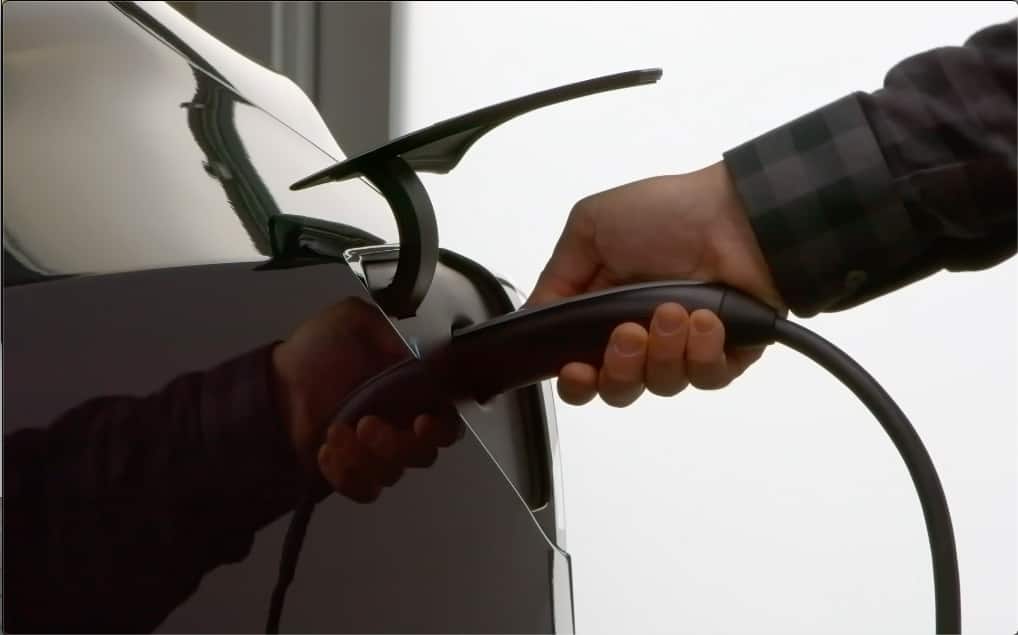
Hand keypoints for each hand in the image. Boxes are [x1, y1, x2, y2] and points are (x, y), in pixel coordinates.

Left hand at [272, 297, 460, 502]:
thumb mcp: (355, 321)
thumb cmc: (319, 349)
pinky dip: (347, 476)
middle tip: (366, 424)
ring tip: (334, 432)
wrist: (276, 381)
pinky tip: (325, 451)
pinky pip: (365, 491)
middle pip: (424, 454)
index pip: (447, 420)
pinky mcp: (352, 475)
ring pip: (393, 473)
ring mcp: (378, 454)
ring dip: (365, 456)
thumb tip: (422, 353)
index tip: (421, 421)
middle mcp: (403, 426)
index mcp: (413, 392)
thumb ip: (392, 331)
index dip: (441, 427)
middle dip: (397, 443)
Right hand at [529, 161, 784, 406]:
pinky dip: (704, 350)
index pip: (582, 372)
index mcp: (605, 316)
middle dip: (620, 367)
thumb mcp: (590, 228)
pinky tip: (707, 318)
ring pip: (661, 384)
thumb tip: (534, 317)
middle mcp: (642, 339)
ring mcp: (684, 348)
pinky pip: (707, 378)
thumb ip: (557, 276)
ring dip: (664, 350)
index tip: (577, 369)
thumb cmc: (666, 214)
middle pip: (618, 390)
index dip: (576, 383)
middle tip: (630, 332)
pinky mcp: (726, 354)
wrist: (738, 213)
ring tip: (675, 310)